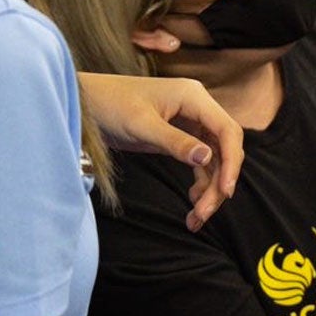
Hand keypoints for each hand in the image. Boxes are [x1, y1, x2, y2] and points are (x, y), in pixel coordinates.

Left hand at [78, 73, 243, 231]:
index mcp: (194, 97)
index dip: (232, 162)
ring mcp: (191, 123)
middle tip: (205, 213)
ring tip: (196, 217)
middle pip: (224, 149)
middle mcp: (199, 109)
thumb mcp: (140, 126)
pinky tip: (192, 202)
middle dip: (219, 182)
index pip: (228, 131)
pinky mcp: (182, 137)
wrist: (83, 102)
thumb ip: (174, 142)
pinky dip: (200, 184)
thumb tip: (207, 159)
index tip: (226, 191)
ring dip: (210, 189)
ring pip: (215, 160)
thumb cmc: (108, 105)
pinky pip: (200, 163)